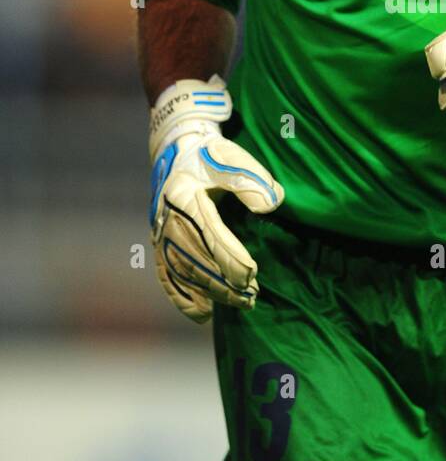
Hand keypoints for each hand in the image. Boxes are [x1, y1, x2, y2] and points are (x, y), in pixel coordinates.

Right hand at [148, 75, 284, 322]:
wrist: (176, 147)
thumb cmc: (209, 152)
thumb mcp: (231, 155)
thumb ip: (251, 178)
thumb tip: (272, 205)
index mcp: (184, 195)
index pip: (210, 234)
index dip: (231, 258)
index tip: (253, 275)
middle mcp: (167, 217)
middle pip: (196, 258)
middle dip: (224, 281)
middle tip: (251, 297)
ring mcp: (160, 232)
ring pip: (183, 271)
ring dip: (209, 291)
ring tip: (238, 304)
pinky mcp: (160, 241)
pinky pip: (166, 275)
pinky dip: (182, 296)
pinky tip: (202, 313)